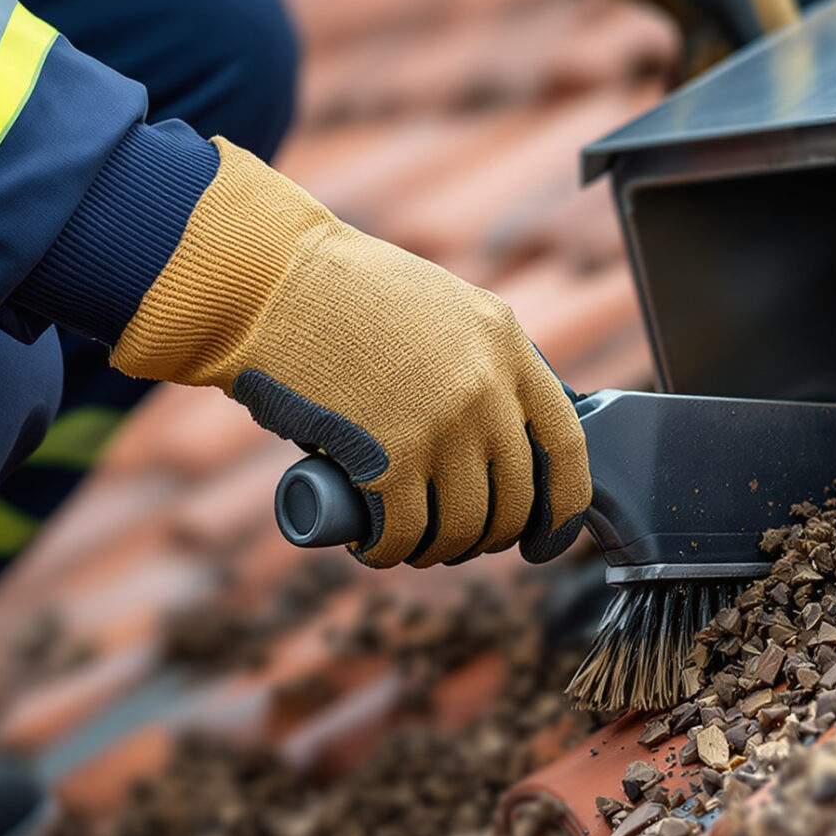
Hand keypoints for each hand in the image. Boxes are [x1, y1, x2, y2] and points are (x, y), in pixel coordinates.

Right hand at [110, 141, 589, 567]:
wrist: (269, 282)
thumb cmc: (341, 293)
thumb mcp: (441, 306)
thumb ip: (479, 356)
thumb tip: (499, 431)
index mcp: (507, 343)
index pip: (567, 445)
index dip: (563, 506)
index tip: (546, 534)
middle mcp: (486, 387)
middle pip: (514, 498)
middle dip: (489, 537)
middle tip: (457, 540)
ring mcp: (440, 425)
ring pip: (461, 526)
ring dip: (437, 550)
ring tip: (410, 544)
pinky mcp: (386, 458)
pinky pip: (403, 533)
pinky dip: (388, 552)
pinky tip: (376, 548)